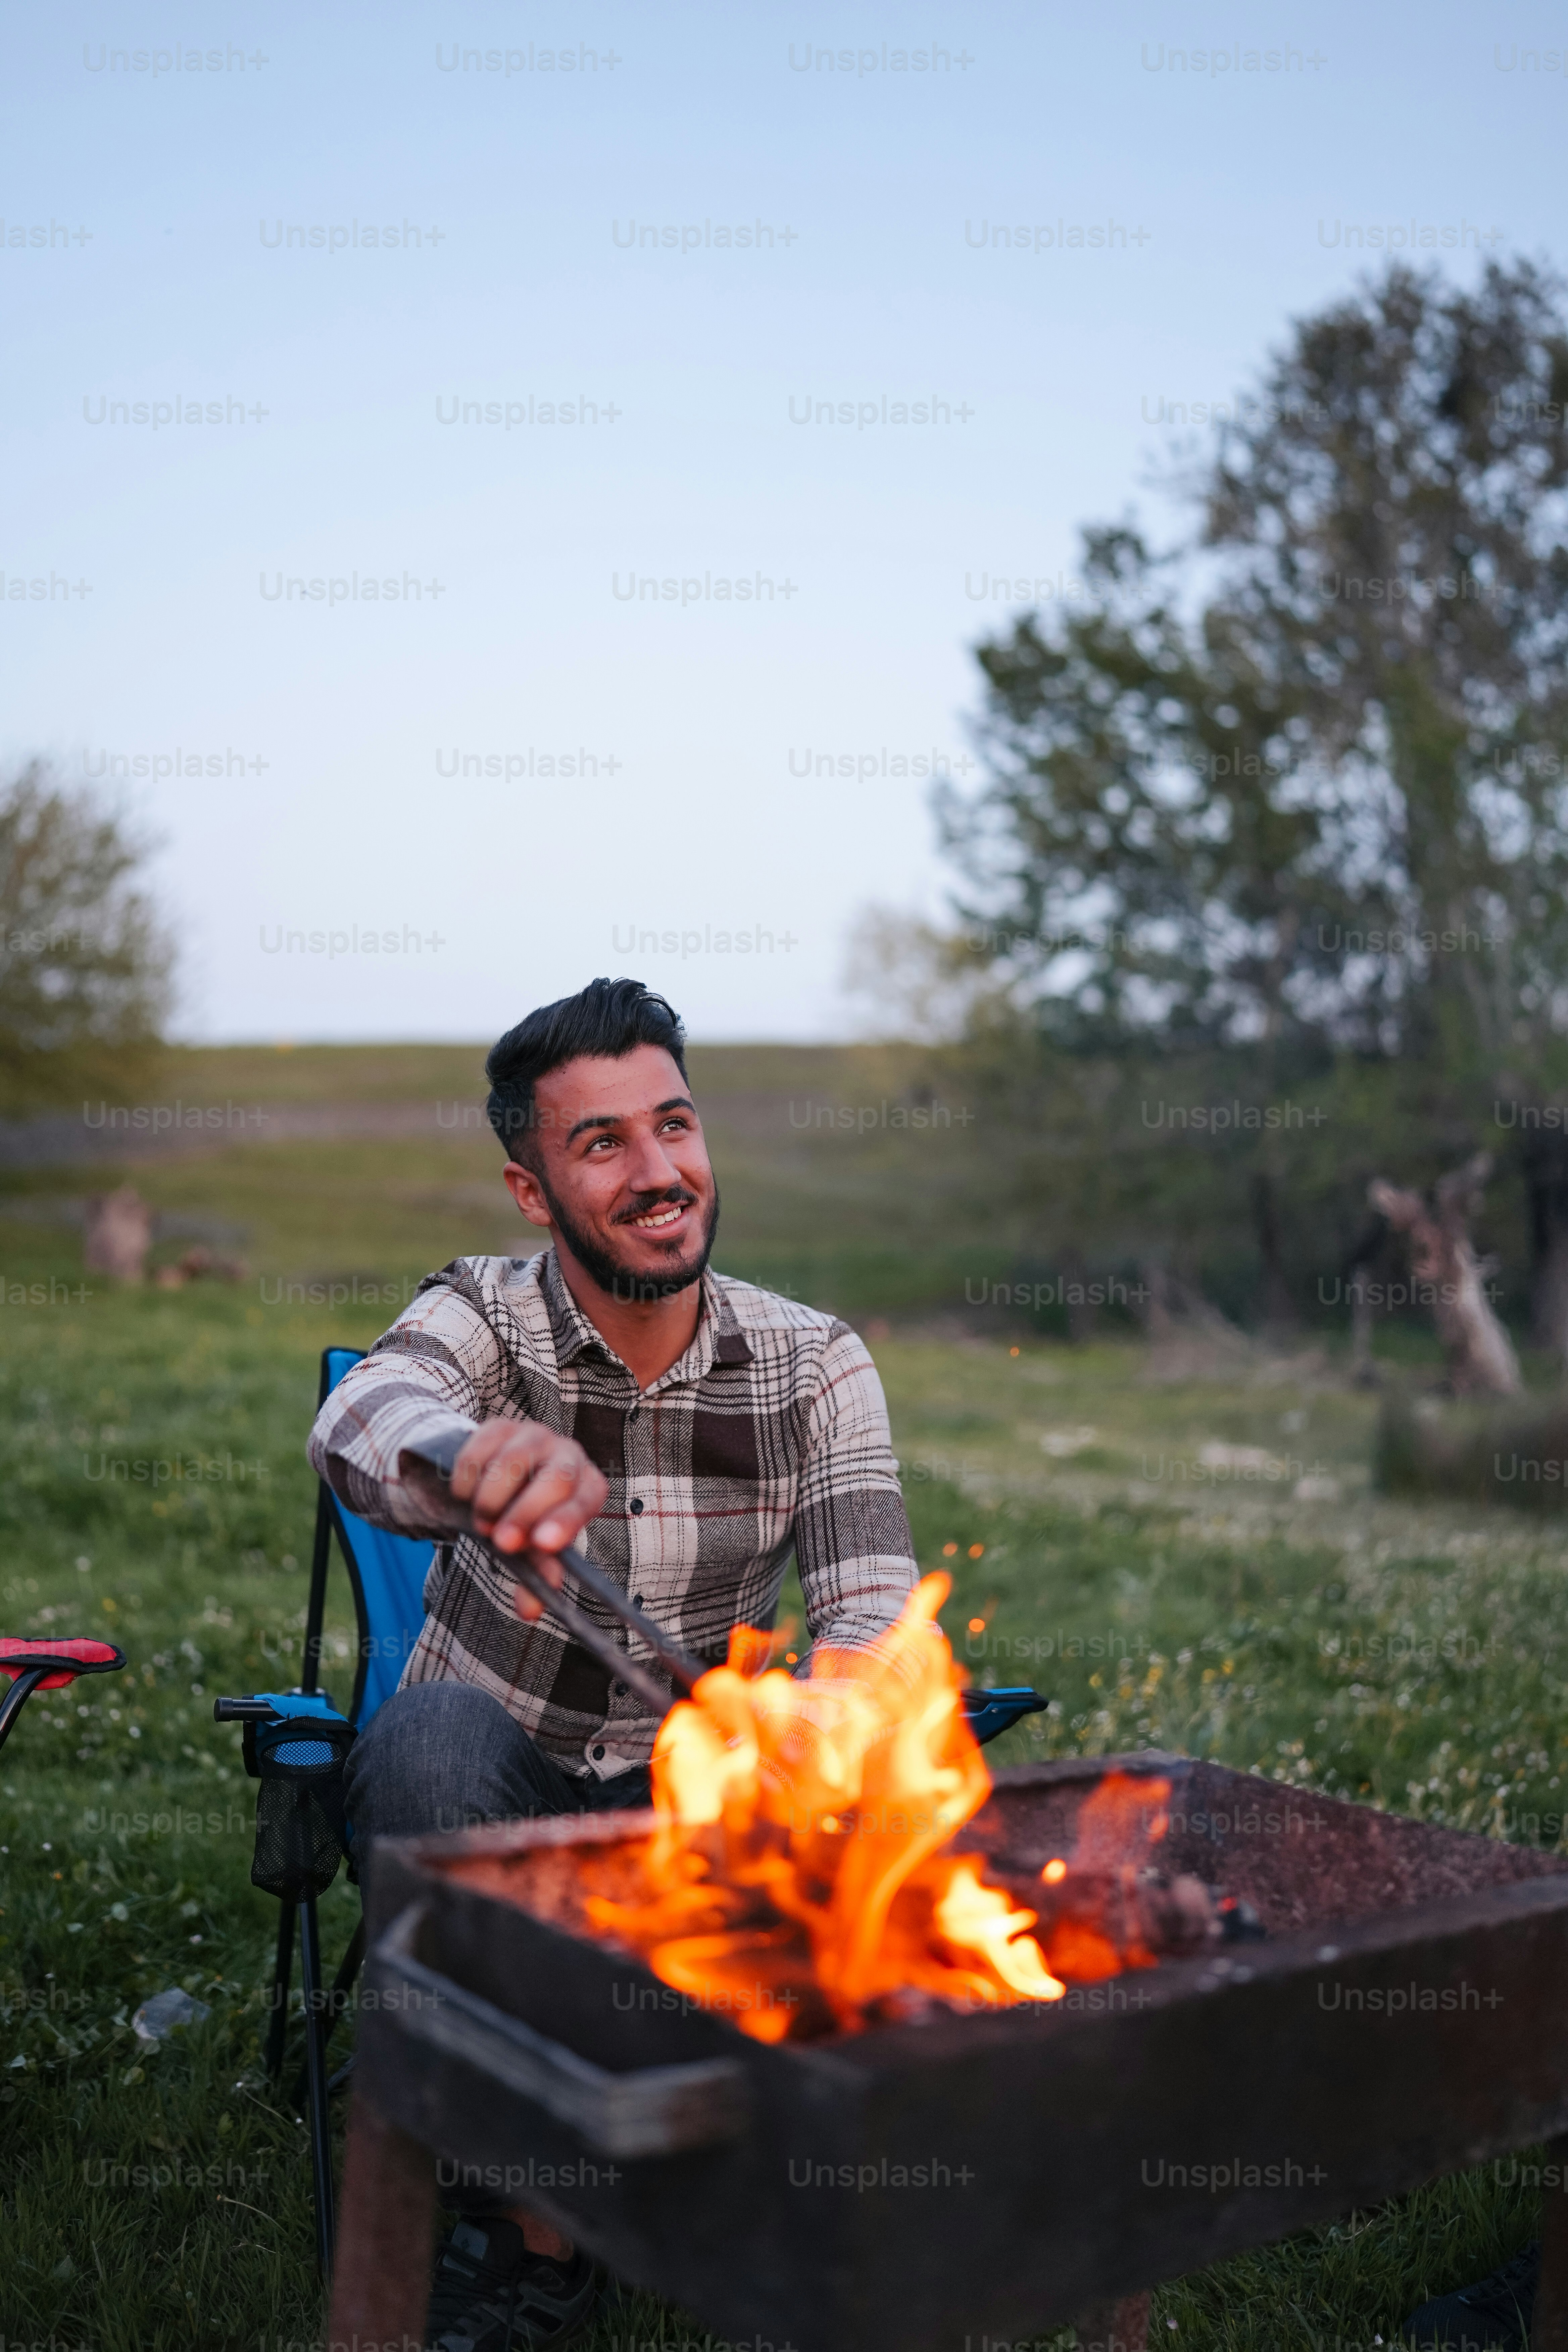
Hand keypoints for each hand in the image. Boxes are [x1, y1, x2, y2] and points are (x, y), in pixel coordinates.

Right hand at [449, 1420, 607, 1621]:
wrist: (498, 1481)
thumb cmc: (528, 1519)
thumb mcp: (535, 1548)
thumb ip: (536, 1575)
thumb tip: (530, 1611)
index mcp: (587, 1487)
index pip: (585, 1500)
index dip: (565, 1520)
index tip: (541, 1543)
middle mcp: (568, 1455)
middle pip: (555, 1478)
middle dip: (524, 1512)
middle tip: (499, 1541)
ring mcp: (533, 1435)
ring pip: (512, 1462)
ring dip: (491, 1499)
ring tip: (482, 1521)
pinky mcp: (498, 1426)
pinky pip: (478, 1450)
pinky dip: (467, 1479)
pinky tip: (465, 1495)